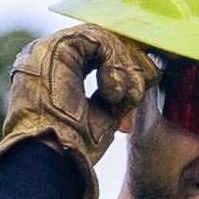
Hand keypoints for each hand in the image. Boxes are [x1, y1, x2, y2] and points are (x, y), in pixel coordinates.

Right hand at [0, 24, 153, 171]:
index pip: (99, 53)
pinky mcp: (55, 47)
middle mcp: (52, 56)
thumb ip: (121, 91)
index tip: (148, 80)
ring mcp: (49, 48)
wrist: (56, 159)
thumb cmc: (77, 147)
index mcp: (59, 71)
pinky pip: (99, 40)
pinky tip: (113, 92)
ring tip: (127, 96)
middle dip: (131, 63)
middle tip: (141, 89)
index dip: (126, 63)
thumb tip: (148, 75)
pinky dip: (115, 64)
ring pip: (104, 38)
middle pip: (103, 40)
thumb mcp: (106, 113)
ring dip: (126, 68)